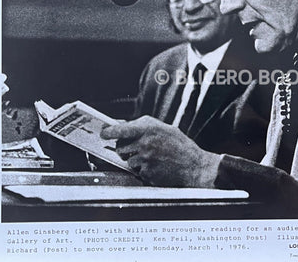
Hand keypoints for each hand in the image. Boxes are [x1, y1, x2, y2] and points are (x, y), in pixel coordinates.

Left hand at [100, 116, 220, 187]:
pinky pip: (137, 171)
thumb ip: (144, 125)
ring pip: (128, 161)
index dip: (108, 132)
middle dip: (126, 148)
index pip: (120, 130)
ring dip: (135, 160)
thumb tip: (123, 125)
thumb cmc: (181, 146)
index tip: (103, 133)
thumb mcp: (164, 128)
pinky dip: (143, 170)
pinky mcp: (146, 173)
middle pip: (120, 147)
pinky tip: (156, 166)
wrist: (194, 166)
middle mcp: (145, 143)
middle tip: (138, 148)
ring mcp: (145, 160)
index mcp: (149, 129)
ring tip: (152, 158)